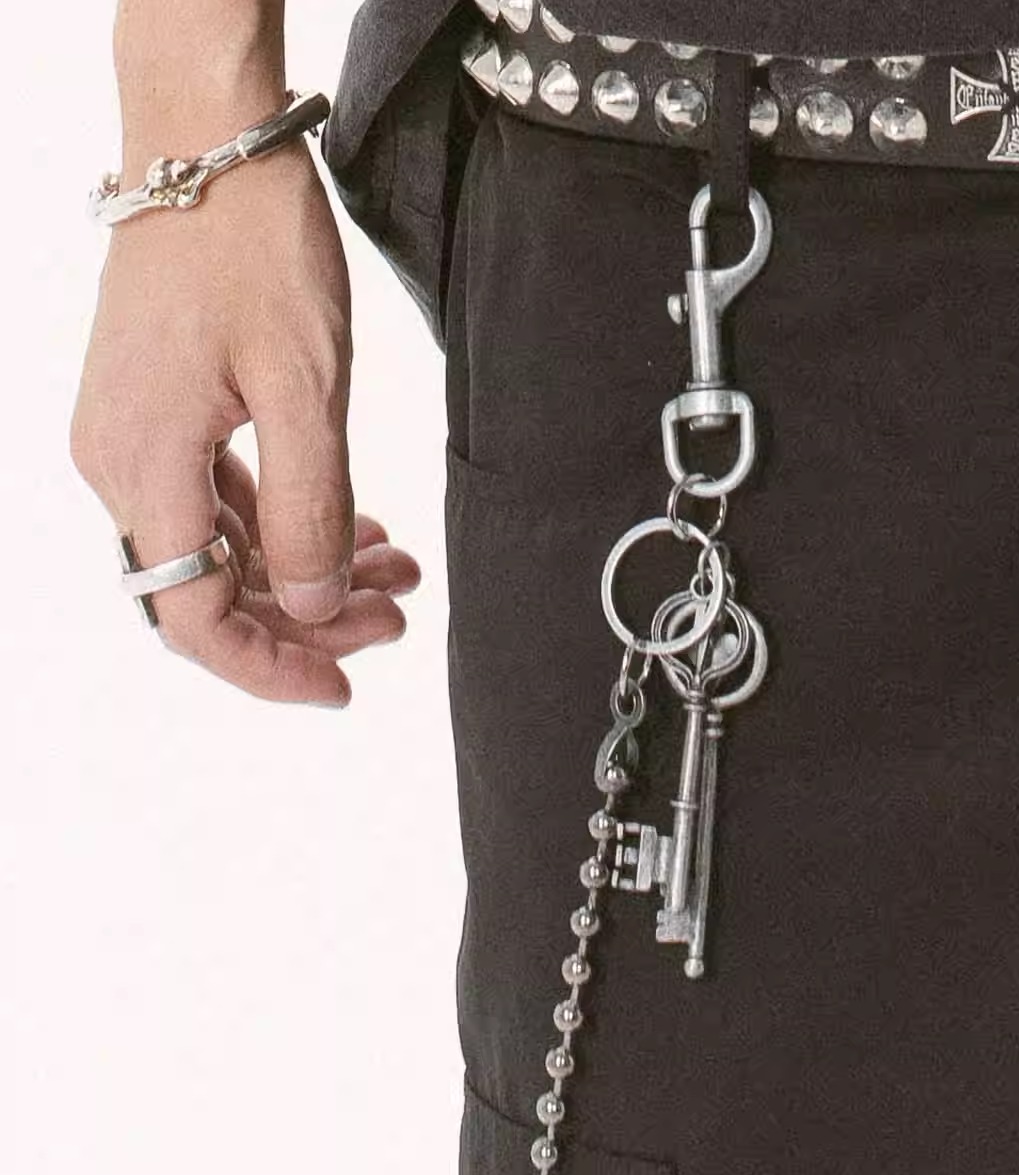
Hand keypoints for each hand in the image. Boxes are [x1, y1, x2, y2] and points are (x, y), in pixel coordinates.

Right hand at [70, 135, 419, 707]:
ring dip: (310, 568)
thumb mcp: (305, 391)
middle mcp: (124, 462)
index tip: (340, 688)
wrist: (209, 144)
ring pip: (227, 547)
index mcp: (143, 466)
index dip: (269, 668)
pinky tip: (358, 526)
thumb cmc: (253, 249)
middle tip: (394, 619)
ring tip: (396, 571)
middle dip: (308, 617)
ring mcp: (139, 436)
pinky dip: (292, 521)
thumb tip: (307, 608)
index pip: (195, 618)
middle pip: (213, 590)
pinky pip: (227, 498)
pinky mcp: (164, 412)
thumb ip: (309, 511)